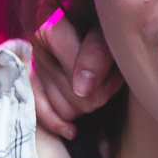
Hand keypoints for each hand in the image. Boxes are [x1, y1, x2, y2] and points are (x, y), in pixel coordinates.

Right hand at [29, 10, 121, 137]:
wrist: (103, 27)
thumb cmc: (111, 29)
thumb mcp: (110, 32)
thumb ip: (97, 52)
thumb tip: (82, 89)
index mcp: (53, 26)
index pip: (79, 70)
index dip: (107, 79)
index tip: (120, 74)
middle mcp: (38, 46)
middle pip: (72, 94)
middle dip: (99, 94)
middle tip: (114, 80)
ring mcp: (36, 67)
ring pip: (63, 109)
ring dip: (86, 106)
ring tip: (101, 88)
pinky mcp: (36, 85)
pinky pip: (42, 113)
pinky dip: (58, 124)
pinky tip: (72, 130)